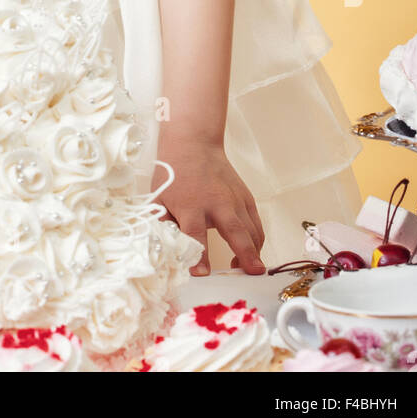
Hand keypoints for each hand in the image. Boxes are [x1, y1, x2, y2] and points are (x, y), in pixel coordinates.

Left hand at [151, 136, 265, 275]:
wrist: (193, 143)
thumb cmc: (173, 173)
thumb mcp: (159, 198)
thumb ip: (163, 225)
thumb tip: (164, 250)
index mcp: (191, 205)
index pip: (196, 235)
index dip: (199, 256)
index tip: (202, 273)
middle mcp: (217, 203)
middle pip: (235, 232)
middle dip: (244, 254)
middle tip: (252, 273)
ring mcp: (235, 200)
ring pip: (251, 230)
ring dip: (254, 251)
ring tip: (250, 269)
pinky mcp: (246, 197)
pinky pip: (256, 223)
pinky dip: (257, 239)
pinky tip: (252, 252)